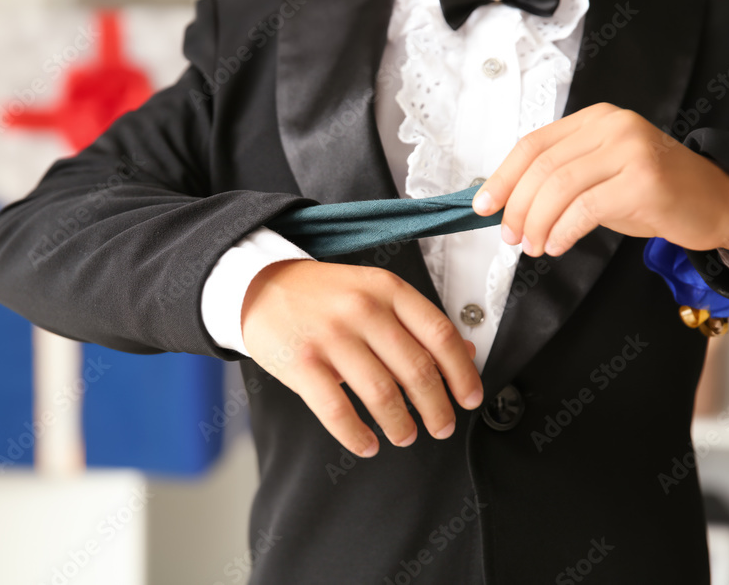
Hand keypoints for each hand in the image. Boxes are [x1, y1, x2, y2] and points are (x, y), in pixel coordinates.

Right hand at [241, 259, 482, 457]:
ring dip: (401, 425)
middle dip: (436, 408)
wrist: (258, 285)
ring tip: (406, 435)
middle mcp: (362, 309)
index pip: (439, 334)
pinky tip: (367, 443)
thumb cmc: (321, 294)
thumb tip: (464, 355)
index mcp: (386, 289)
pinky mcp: (301, 362)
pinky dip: (357, 435)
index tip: (470, 398)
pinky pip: (337, 410)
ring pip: (381, 394)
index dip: (462, 373)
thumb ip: (417, 322)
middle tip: (442, 426)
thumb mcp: (373, 292)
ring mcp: (330, 336)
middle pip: (416, 369)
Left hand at [472, 103, 728, 271]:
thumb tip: (505, 203)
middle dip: (517, 208)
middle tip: (511, 237)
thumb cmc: (651, 192)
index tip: (482, 207)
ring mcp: (632, 150)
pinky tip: (557, 245)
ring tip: (533, 247)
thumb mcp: (599, 175)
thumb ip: (559, 179)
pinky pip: (586, 209)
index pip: (533, 145)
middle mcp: (613, 126)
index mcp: (595, 120)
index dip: (502, 178)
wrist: (716, 202)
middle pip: (542, 167)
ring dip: (537, 224)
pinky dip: (563, 231)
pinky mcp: (645, 181)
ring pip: (559, 188)